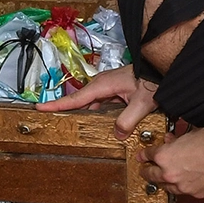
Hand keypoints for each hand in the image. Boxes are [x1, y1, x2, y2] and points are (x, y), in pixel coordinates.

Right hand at [37, 64, 161, 138]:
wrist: (164, 67)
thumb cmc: (153, 80)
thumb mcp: (142, 102)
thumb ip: (128, 120)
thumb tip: (116, 135)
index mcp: (103, 85)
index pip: (75, 98)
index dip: (57, 105)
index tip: (39, 108)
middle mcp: (103, 86)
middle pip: (81, 103)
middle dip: (68, 113)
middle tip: (55, 125)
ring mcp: (109, 88)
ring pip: (93, 106)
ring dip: (87, 116)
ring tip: (78, 130)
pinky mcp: (116, 92)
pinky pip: (102, 105)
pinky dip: (99, 115)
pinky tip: (103, 126)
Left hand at [142, 124, 203, 198]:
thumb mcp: (189, 135)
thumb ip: (176, 141)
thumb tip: (171, 142)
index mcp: (164, 157)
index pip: (148, 155)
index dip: (144, 155)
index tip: (142, 156)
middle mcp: (169, 174)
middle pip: (151, 175)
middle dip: (147, 172)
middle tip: (145, 170)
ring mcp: (182, 187)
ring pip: (167, 187)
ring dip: (164, 182)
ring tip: (164, 179)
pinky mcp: (196, 194)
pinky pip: (185, 191)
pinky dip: (183, 186)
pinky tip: (186, 181)